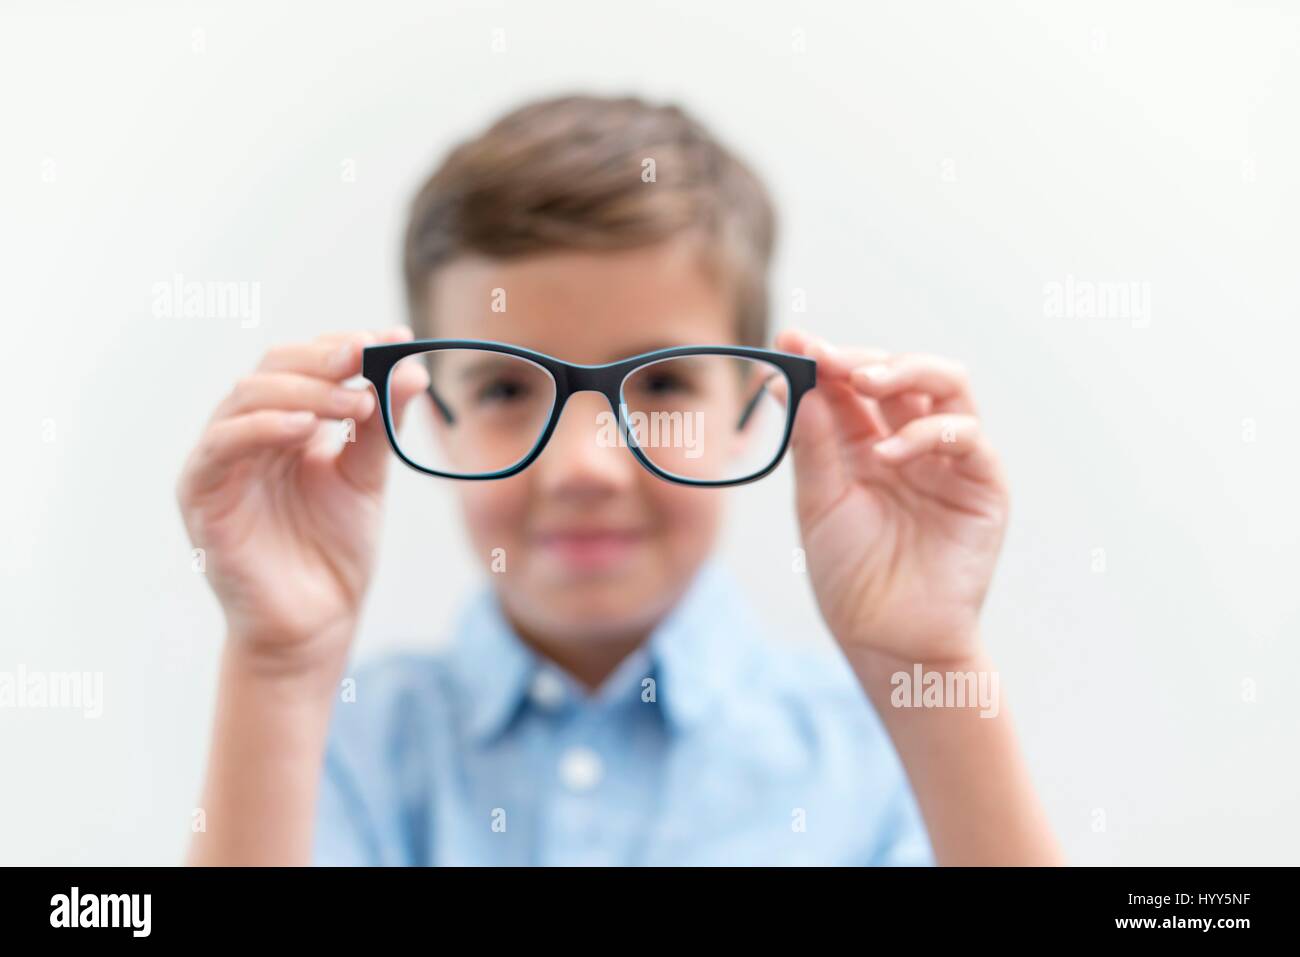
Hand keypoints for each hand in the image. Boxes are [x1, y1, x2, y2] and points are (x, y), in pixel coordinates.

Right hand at [176, 328, 428, 675]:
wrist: (316, 623)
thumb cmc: (335, 551)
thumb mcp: (367, 476)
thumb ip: (382, 425)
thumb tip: (412, 367)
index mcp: (284, 421)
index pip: (305, 362)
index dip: (346, 346)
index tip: (394, 338)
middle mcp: (247, 432)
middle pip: (273, 367)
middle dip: (324, 358)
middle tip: (368, 357)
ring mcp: (220, 460)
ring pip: (246, 396)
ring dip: (304, 390)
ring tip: (354, 404)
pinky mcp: (201, 494)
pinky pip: (221, 445)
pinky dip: (262, 427)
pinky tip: (306, 428)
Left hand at [776, 329, 1008, 667]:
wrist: (887, 638)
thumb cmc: (850, 576)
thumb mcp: (818, 502)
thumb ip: (812, 443)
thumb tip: (796, 380)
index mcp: (865, 443)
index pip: (848, 385)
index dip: (822, 359)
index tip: (788, 339)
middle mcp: (909, 442)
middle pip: (899, 372)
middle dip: (861, 358)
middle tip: (826, 356)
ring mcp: (950, 459)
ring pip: (946, 385)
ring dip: (904, 372)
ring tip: (863, 381)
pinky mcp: (983, 484)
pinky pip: (967, 436)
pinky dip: (928, 432)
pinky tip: (889, 453)